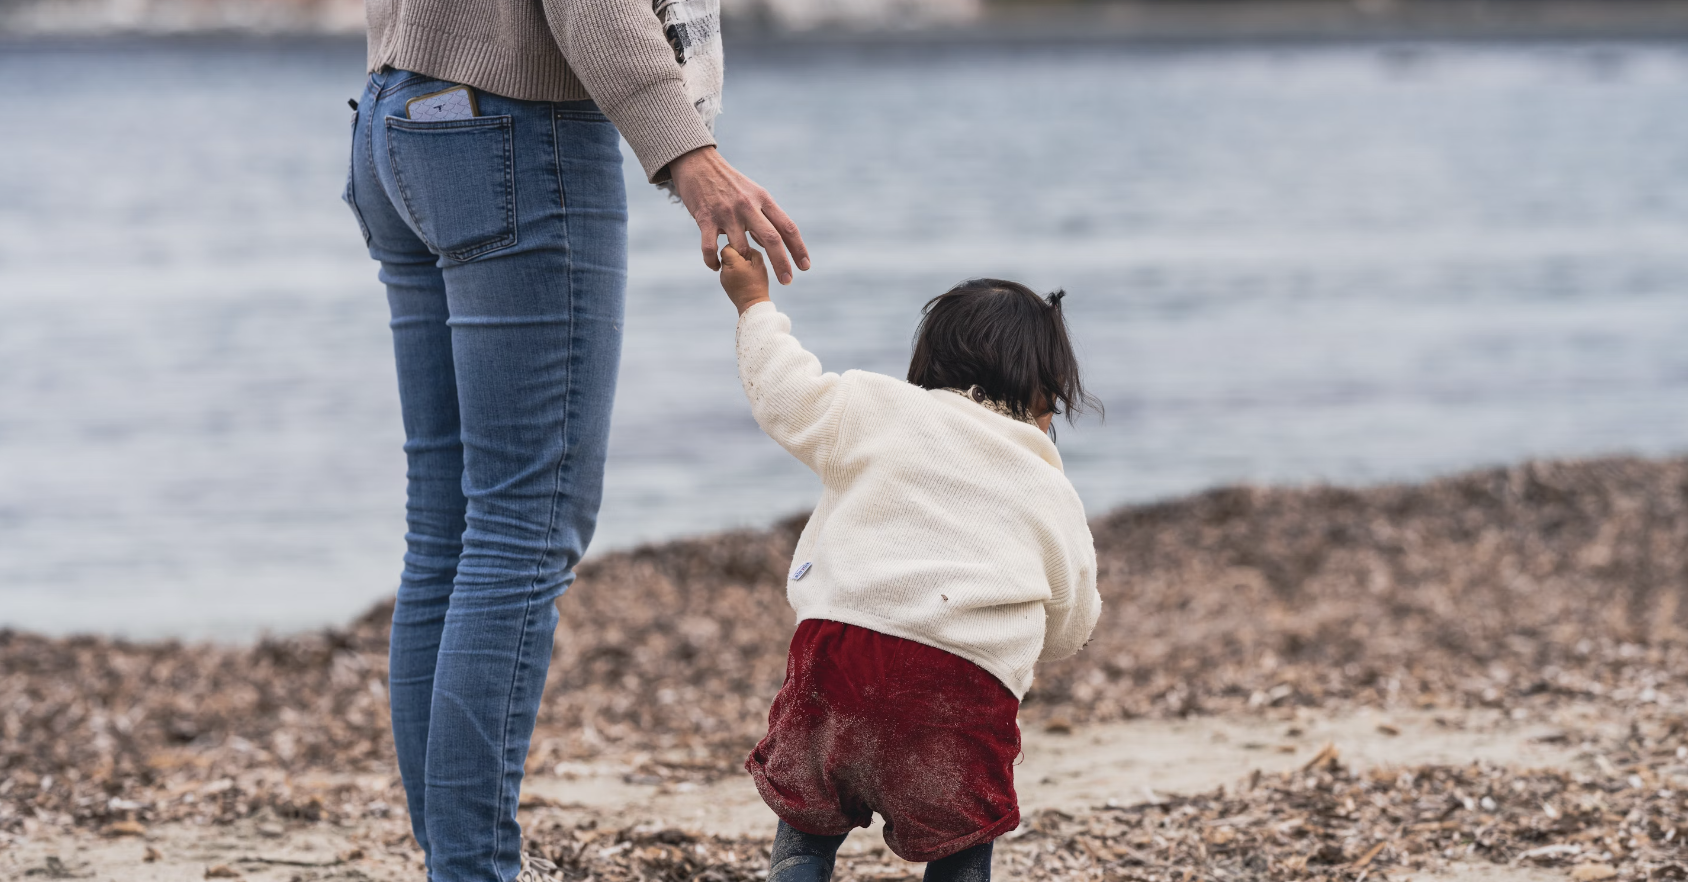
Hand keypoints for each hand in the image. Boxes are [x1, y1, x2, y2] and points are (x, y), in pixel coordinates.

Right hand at [669, 146, 808, 284]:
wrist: (698, 163)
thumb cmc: (729, 183)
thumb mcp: (753, 193)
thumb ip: (765, 217)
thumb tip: (780, 242)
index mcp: (763, 199)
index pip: (787, 227)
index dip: (798, 248)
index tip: (805, 267)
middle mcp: (748, 206)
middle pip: (771, 239)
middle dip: (782, 263)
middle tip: (787, 281)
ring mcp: (727, 213)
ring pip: (741, 248)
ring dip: (742, 264)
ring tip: (739, 270)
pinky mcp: (705, 218)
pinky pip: (711, 248)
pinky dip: (713, 262)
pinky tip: (715, 266)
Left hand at [719, 246, 770, 313]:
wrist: (753, 305)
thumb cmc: (758, 284)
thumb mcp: (760, 264)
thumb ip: (752, 251)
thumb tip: (745, 246)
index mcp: (732, 263)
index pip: (728, 247)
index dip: (737, 246)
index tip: (746, 252)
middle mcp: (724, 270)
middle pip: (726, 254)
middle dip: (736, 254)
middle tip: (748, 260)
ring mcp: (723, 278)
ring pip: (726, 263)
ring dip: (735, 263)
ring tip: (747, 270)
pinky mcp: (724, 283)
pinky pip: (727, 271)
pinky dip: (734, 271)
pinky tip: (744, 277)